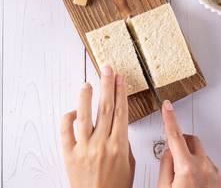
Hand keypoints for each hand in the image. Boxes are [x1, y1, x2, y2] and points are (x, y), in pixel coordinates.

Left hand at [61, 66, 134, 187]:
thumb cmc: (116, 187)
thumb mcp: (129, 164)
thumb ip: (124, 142)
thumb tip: (118, 126)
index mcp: (119, 145)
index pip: (121, 111)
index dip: (121, 92)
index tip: (121, 79)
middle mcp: (102, 143)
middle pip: (106, 108)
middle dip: (107, 85)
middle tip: (107, 70)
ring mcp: (84, 148)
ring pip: (85, 117)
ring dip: (86, 98)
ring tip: (88, 84)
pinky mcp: (70, 155)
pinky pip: (66, 133)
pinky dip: (68, 119)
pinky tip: (72, 111)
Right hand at [158, 100, 220, 187]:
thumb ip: (165, 165)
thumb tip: (169, 150)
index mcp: (187, 168)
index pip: (175, 136)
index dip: (169, 118)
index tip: (167, 106)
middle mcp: (203, 167)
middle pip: (190, 139)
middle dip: (180, 142)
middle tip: (173, 157)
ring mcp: (214, 172)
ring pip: (199, 152)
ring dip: (189, 157)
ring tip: (184, 178)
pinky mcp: (220, 178)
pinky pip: (206, 162)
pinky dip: (198, 166)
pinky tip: (193, 182)